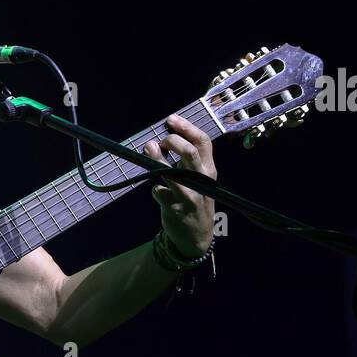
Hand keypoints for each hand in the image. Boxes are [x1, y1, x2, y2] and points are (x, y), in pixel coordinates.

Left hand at [143, 113, 216, 257]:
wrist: (196, 236)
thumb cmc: (194, 200)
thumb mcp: (198, 180)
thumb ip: (184, 162)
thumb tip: (159, 140)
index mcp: (208, 170)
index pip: (203, 142)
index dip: (186, 128)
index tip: (171, 119)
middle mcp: (202, 182)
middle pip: (191, 154)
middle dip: (173, 141)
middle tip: (160, 141)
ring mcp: (189, 196)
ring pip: (173, 174)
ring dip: (158, 159)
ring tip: (148, 147)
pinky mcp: (175, 209)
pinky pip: (159, 193)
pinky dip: (155, 189)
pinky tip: (156, 191)